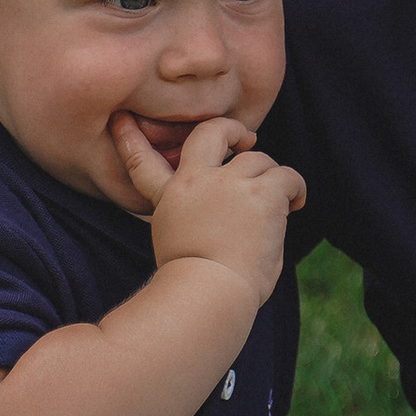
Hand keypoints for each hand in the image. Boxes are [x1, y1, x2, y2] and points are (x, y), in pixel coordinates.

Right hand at [113, 112, 303, 311]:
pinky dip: (295, 189)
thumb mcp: (180, 251)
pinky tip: (295, 206)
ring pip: (259, 159)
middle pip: (211, 133)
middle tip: (247, 140)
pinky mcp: (261, 193)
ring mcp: (229, 183)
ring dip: (271, 180)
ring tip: (278, 205)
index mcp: (171, 199)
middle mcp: (197, 182)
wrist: (209, 294)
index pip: (143, 161)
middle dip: (231, 131)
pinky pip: (287, 176)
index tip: (120, 120)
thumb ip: (195, 224)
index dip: (130, 139)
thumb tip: (231, 220)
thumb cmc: (199, 289)